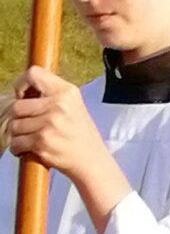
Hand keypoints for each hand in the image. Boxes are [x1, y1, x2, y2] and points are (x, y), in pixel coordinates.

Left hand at [10, 69, 110, 184]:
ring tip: (32, 138)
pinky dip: (18, 149)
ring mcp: (50, 124)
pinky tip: (30, 149)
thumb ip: (50, 94)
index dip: (21, 84)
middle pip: (17, 106)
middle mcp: (59, 105)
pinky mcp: (42, 142)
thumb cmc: (78, 132)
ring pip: (14, 126)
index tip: (22, 96)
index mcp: (66, 92)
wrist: (91, 159)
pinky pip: (16, 143)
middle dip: (19, 118)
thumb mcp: (72, 105)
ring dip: (18, 135)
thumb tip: (21, 90)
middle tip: (30, 125)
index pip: (34, 74)